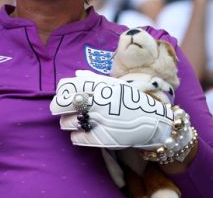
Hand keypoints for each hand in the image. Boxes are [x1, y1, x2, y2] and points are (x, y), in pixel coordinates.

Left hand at [50, 71, 174, 149]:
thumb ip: (93, 79)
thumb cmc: (131, 102)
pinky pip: (76, 138)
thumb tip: (76, 74)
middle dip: (58, 108)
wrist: (153, 123)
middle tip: (62, 111)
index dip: (62, 93)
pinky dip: (77, 136)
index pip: (66, 87)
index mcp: (98, 87)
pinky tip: (85, 133)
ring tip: (80, 122)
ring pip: (67, 123)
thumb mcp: (114, 85)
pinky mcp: (101, 139)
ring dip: (69, 123)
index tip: (64, 97)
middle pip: (61, 105)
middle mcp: (96, 102)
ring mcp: (99, 121)